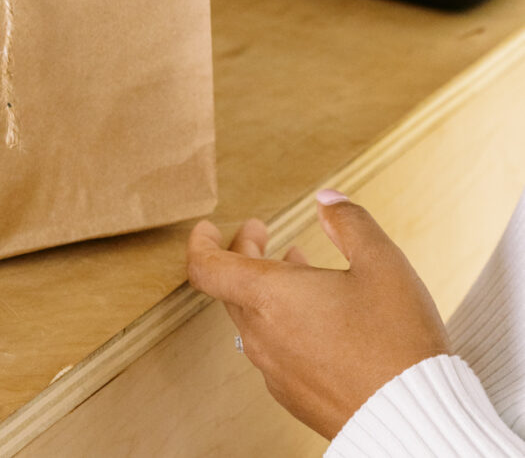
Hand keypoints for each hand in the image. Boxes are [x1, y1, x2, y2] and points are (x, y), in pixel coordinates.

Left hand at [186, 192, 449, 440]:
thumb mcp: (382, 263)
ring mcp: (277, 372)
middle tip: (263, 235)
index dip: (201, 243)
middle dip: (245, 254)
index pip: (206, 268)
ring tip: (297, 267)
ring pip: (255, 320)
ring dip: (266, 289)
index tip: (209, 228)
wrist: (417, 420)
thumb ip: (349, 222)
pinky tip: (317, 316)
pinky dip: (282, 322)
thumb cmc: (398, 342)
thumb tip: (327, 198)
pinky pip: (274, 351)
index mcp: (269, 298)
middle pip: (232, 288)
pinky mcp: (296, 397)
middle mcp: (263, 336)